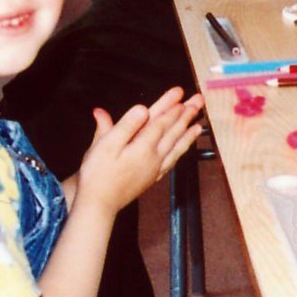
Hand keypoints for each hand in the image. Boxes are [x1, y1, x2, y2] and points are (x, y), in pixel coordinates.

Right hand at [77, 87, 204, 216]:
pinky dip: (181, 151)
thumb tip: (140, 109)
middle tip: (199, 100)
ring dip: (188, 132)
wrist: (99, 205)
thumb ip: (124, 126)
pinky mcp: (153, 177)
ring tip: (199, 123)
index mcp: (142, 146)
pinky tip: (185, 147)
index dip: (170, 105)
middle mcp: (153, 156)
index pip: (160, 120)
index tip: (181, 92)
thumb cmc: (97, 175)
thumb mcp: (104, 146)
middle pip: (173, 131)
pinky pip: (173, 160)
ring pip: (177, 146)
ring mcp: (155, 167)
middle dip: (186, 114)